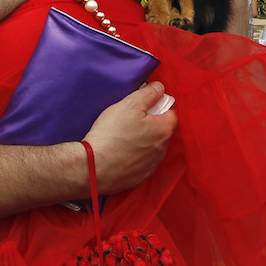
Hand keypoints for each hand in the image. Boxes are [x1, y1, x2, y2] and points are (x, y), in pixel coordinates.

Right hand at [82, 81, 176, 195]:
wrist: (93, 167)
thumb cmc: (111, 134)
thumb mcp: (129, 104)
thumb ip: (148, 94)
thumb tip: (160, 88)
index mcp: (163, 130)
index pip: (172, 114)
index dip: (160, 107)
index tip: (146, 106)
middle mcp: (162, 150)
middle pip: (162, 131)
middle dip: (152, 124)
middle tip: (132, 120)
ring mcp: (152, 166)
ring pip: (153, 148)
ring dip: (144, 141)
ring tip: (124, 137)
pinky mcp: (140, 177)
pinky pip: (143, 163)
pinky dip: (136, 157)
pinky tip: (121, 152)